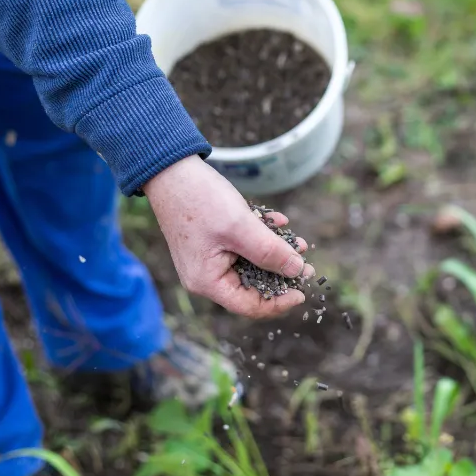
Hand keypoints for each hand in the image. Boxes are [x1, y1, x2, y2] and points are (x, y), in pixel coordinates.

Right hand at [144, 155, 313, 317]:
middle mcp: (205, 275)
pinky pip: (240, 247)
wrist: (171, 170)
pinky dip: (259, 236)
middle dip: (280, 272)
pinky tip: (276, 221)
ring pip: (249, 263)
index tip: (303, 290)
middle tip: (304, 261)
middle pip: (251, 285)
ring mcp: (207, 258)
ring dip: (273, 251)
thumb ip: (270, 252)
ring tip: (296, 240)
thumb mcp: (241, 227)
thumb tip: (297, 271)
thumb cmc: (200, 199)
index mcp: (208, 281)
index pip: (249, 305)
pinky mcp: (210, 242)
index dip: (280, 301)